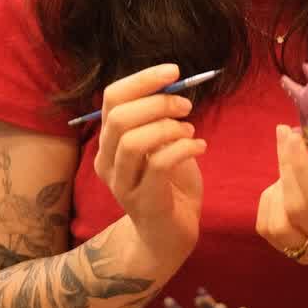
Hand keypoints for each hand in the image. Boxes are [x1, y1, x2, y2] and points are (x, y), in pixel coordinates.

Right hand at [92, 64, 204, 261]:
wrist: (169, 236)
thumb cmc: (169, 185)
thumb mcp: (162, 144)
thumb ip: (161, 118)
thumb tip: (175, 82)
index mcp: (109, 141)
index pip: (112, 99)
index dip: (143, 80)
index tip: (174, 71)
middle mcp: (107, 161)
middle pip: (119, 118)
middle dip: (158, 103)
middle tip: (186, 106)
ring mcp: (122, 184)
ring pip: (133, 142)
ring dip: (168, 127)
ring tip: (190, 130)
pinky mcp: (143, 202)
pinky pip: (158, 165)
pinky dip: (183, 148)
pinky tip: (200, 147)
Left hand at [256, 114, 307, 266]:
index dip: (303, 167)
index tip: (295, 136)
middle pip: (298, 210)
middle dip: (288, 167)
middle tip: (288, 134)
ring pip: (278, 224)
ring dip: (279, 186)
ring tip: (294, 167)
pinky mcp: (297, 255)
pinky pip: (267, 228)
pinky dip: (270, 201)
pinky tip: (288, 187)